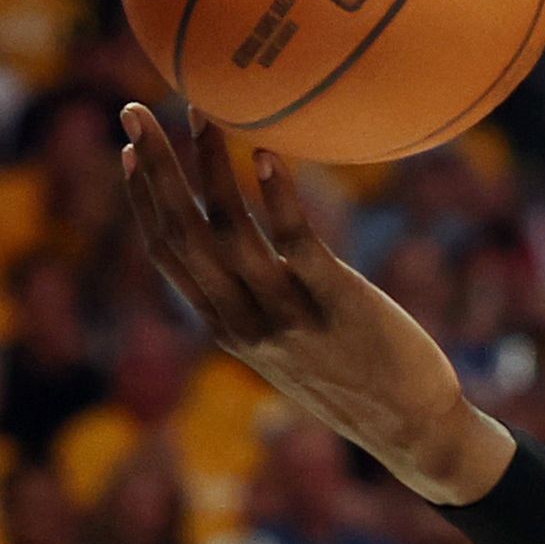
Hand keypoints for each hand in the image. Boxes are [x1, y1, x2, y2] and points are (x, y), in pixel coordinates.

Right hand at [118, 102, 513, 503]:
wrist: (415, 432)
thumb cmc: (363, 381)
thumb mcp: (295, 347)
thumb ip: (265, 304)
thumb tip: (260, 254)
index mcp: (229, 328)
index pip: (169, 257)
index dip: (143, 202)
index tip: (129, 154)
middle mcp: (245, 323)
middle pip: (182, 236)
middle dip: (153, 170)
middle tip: (133, 111)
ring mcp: (288, 317)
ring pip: (229, 233)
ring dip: (207, 167)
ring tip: (200, 112)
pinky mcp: (338, 305)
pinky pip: (297, 243)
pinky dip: (277, 196)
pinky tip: (265, 153)